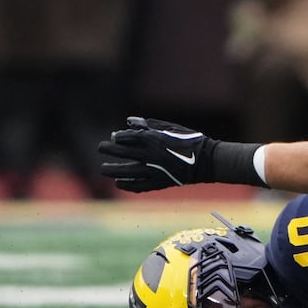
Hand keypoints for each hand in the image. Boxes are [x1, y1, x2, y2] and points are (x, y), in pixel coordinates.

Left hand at [97, 116, 215, 190]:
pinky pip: (138, 185)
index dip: (119, 137)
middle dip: (110, 150)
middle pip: (124, 152)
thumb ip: (150, 125)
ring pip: (127, 171)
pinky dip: (127, 184)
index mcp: (154, 139)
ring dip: (113, 170)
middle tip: (101, 148)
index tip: (114, 137)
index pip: (128, 137)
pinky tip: (119, 183)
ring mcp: (154, 170)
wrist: (206, 162)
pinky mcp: (158, 182)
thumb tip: (130, 121)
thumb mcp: (171, 128)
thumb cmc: (190, 141)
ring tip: (103, 169)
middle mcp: (151, 154)